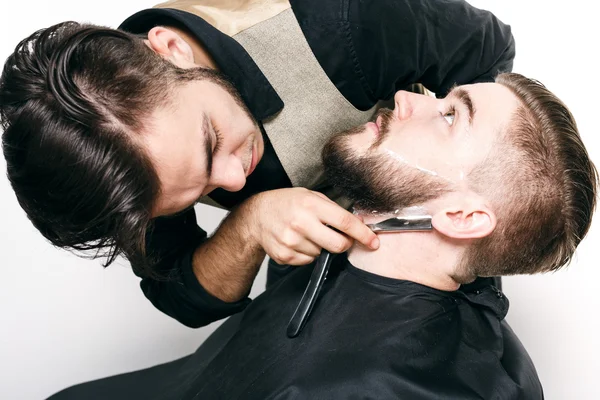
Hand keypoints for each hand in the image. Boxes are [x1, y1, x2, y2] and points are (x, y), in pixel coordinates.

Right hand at [244, 188, 378, 264]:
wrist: (257, 216)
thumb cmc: (287, 203)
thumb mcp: (311, 196)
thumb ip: (334, 210)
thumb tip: (359, 224)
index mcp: (311, 205)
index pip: (345, 223)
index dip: (363, 234)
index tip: (374, 242)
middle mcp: (300, 223)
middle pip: (338, 244)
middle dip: (344, 243)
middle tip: (340, 237)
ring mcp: (291, 241)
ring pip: (322, 254)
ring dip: (321, 246)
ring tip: (308, 234)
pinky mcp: (285, 255)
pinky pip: (309, 261)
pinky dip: (308, 253)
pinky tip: (298, 241)